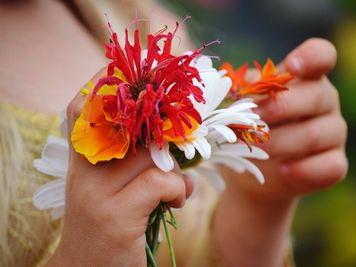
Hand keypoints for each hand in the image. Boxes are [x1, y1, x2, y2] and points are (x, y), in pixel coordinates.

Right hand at [47, 71, 192, 266]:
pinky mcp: (116, 215)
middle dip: (165, 126)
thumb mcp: (110, 191)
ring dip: (177, 169)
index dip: (102, 85)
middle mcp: (85, 172)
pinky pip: (161, 182)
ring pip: (152, 154)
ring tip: (179, 187)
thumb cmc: (107, 227)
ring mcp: (98, 193)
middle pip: (130, 126)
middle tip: (186, 134)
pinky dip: (180, 190)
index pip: (81, 110)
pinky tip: (178, 203)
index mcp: (82, 163)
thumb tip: (175, 151)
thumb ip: (132, 166)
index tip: (128, 70)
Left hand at [231, 38, 347, 202]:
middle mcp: (325, 100)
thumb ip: (243, 94)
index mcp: (304, 78)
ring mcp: (334, 132)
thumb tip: (235, 92)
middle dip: (279, 108)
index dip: (311, 57)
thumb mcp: (243, 106)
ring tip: (255, 149)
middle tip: (251, 120)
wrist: (258, 168)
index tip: (292, 65)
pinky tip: (283, 170)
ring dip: (279, 143)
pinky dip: (303, 170)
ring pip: (315, 134)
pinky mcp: (336, 163)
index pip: (321, 55)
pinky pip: (329, 167)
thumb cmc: (251, 125)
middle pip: (316, 96)